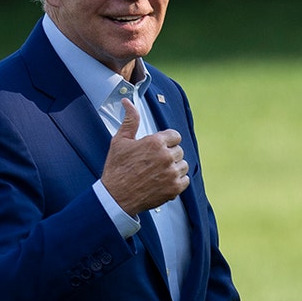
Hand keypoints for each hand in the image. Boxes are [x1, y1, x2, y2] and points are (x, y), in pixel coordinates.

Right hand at [101, 98, 189, 214]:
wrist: (115, 197)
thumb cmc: (117, 169)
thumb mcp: (120, 141)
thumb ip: (130, 121)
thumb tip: (128, 103)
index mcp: (155, 142)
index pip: (175, 136)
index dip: (167, 142)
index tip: (158, 148)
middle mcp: (166, 156)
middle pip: (179, 151)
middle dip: (169, 155)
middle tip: (154, 163)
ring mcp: (171, 173)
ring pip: (183, 166)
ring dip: (174, 168)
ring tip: (158, 173)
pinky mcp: (174, 188)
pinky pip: (185, 180)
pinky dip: (177, 182)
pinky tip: (163, 182)